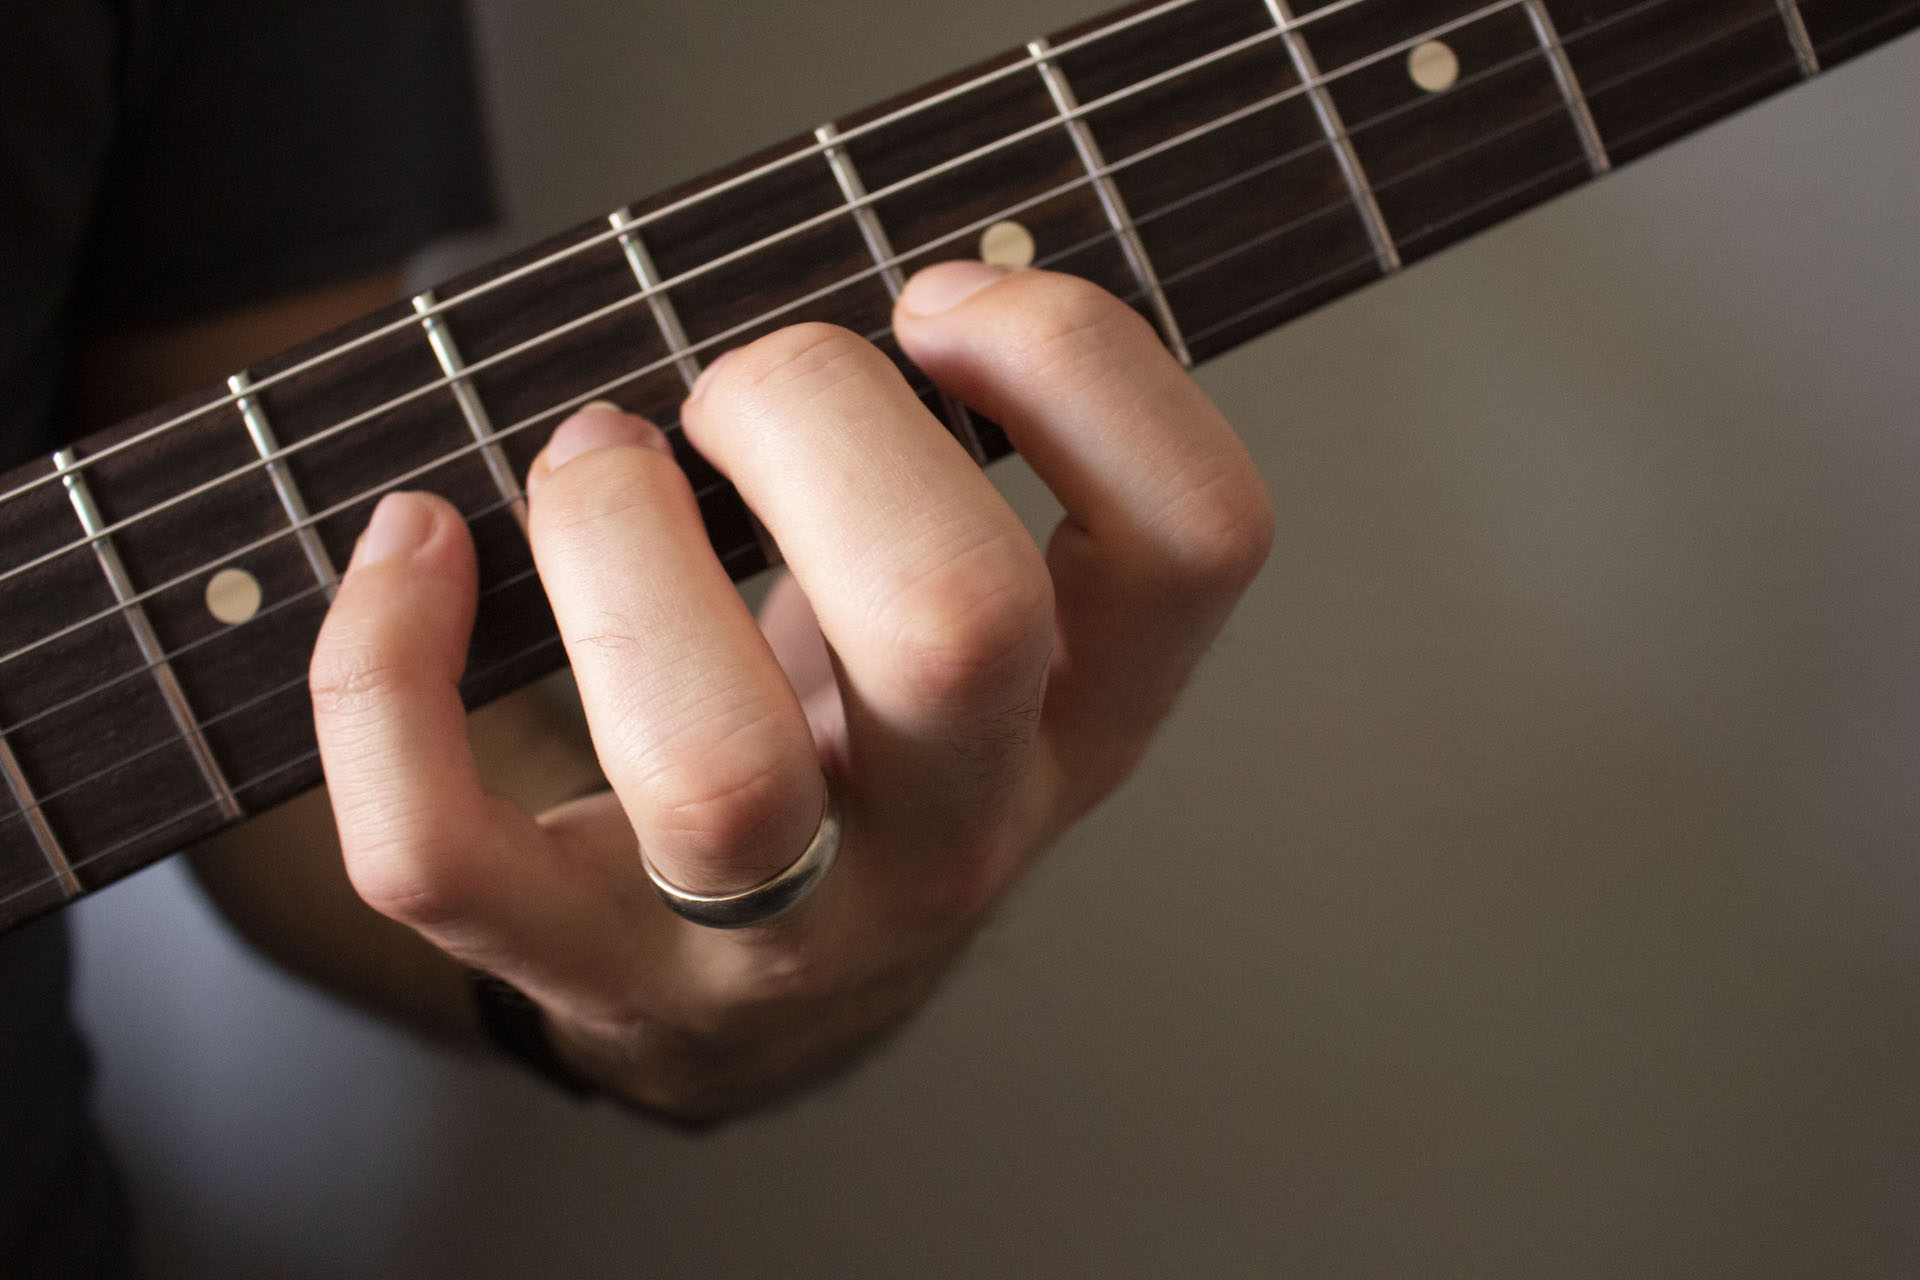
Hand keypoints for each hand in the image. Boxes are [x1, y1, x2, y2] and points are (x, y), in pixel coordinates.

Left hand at [308, 264, 1271, 1120]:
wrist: (758, 1004)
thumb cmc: (857, 756)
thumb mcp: (975, 631)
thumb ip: (964, 472)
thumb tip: (869, 292)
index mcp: (1079, 722)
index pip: (1192, 539)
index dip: (1080, 367)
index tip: (943, 306)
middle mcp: (958, 834)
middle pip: (956, 623)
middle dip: (817, 419)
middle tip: (733, 391)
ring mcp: (776, 929)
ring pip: (716, 770)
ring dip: (617, 545)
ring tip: (592, 463)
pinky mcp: (587, 967)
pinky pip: (447, 854)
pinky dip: (384, 675)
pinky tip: (413, 554)